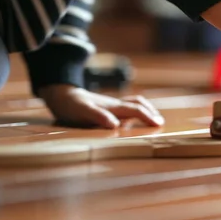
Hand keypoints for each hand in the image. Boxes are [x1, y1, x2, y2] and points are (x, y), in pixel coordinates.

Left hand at [38, 84, 163, 128]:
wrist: (61, 95)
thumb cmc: (71, 106)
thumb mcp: (83, 112)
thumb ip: (99, 117)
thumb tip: (115, 125)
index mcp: (113, 106)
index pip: (136, 110)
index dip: (148, 117)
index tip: (158, 124)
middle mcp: (115, 104)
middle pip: (138, 104)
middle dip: (150, 112)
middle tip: (159, 122)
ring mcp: (111, 105)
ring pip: (133, 104)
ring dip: (144, 109)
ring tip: (150, 118)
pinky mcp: (105, 107)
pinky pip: (125, 107)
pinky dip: (134, 111)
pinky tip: (130, 120)